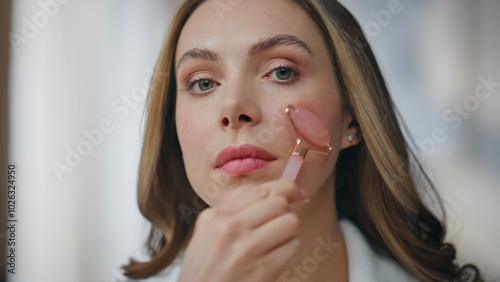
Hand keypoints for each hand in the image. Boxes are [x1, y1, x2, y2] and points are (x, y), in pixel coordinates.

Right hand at [178, 179, 307, 281]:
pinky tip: (275, 258)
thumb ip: (237, 211)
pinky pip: (293, 246)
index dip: (286, 188)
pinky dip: (289, 250)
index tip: (296, 193)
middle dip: (285, 213)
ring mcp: (246, 250)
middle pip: (279, 203)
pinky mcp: (262, 270)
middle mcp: (229, 229)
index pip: (261, 190)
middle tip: (279, 225)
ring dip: (289, 232)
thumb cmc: (208, 269)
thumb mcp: (209, 234)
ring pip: (290, 222)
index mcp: (214, 216)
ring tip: (275, 243)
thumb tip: (280, 191)